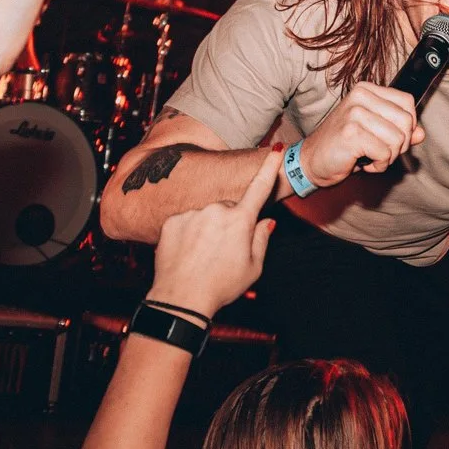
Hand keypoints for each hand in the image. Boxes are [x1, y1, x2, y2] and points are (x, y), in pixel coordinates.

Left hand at [149, 153, 279, 317]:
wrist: (181, 299)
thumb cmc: (221, 286)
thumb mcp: (253, 268)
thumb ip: (261, 239)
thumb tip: (266, 221)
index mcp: (240, 220)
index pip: (259, 188)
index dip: (270, 168)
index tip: (276, 149)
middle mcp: (216, 210)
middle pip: (229, 209)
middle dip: (230, 223)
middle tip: (224, 252)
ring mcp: (192, 214)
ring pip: (206, 216)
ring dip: (207, 229)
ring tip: (203, 256)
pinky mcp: (172, 221)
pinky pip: (186, 222)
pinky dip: (188, 234)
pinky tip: (188, 253)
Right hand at [296, 82, 424, 185]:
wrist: (312, 161)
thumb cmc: (344, 146)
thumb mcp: (375, 133)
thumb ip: (399, 130)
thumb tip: (421, 133)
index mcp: (366, 90)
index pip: (407, 102)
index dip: (407, 125)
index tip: (391, 138)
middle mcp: (360, 96)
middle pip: (406, 121)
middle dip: (399, 145)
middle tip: (380, 151)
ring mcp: (355, 113)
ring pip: (398, 139)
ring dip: (388, 157)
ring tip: (370, 157)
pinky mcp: (351, 133)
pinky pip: (385, 153)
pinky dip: (379, 165)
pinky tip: (363, 163)